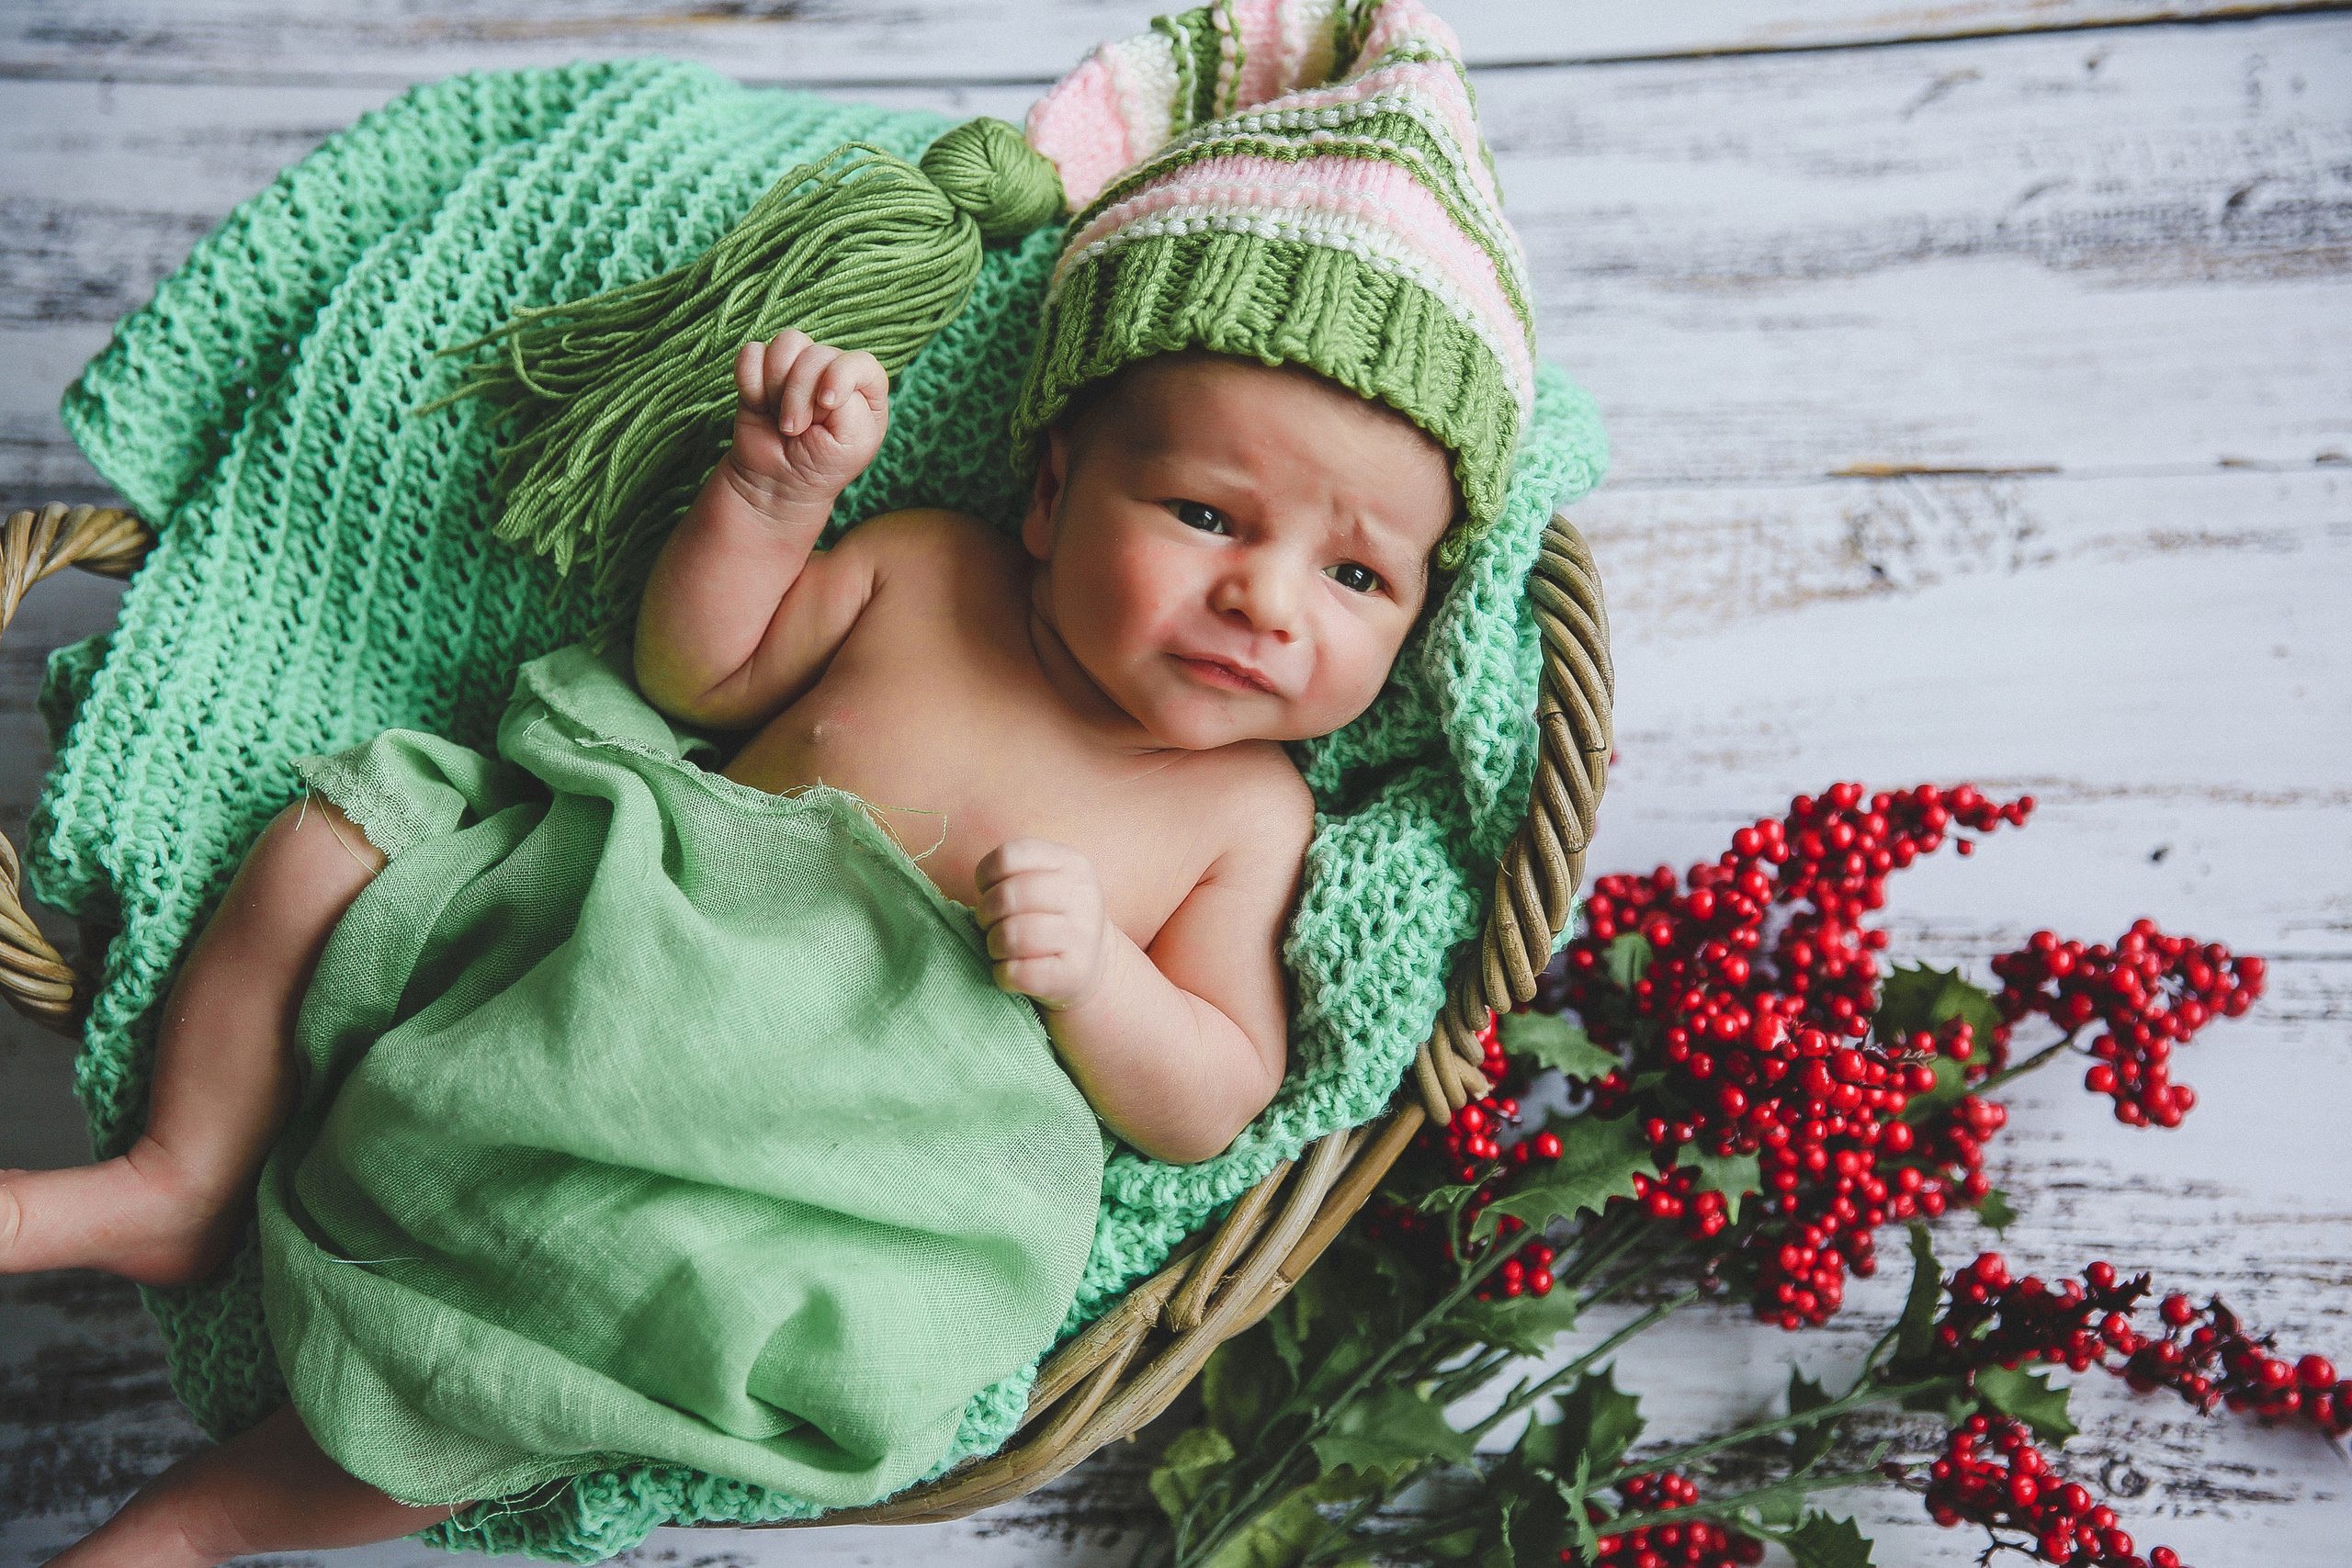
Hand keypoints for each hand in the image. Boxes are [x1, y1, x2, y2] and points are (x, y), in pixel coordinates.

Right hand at [723, 331, 888, 510]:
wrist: (775, 484)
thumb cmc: (822, 466)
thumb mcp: (854, 443)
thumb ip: (852, 404)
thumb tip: (823, 379)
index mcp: (866, 389)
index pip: (860, 362)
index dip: (840, 376)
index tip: (826, 404)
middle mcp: (833, 371)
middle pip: (816, 353)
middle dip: (800, 395)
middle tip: (796, 430)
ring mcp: (797, 367)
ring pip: (786, 343)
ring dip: (777, 385)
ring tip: (780, 417)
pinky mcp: (763, 370)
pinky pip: (751, 353)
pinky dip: (750, 382)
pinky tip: (760, 406)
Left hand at [976, 839, 1112, 1011]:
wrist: (1094, 962)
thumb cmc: (1052, 917)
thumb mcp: (1045, 880)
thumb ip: (1014, 873)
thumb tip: (980, 890)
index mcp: (1070, 862)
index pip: (1009, 856)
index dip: (985, 876)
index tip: (988, 891)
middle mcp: (1081, 895)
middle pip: (1009, 895)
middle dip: (986, 913)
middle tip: (989, 925)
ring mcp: (1082, 936)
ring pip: (1013, 936)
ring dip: (994, 945)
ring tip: (1001, 948)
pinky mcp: (1075, 973)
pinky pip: (1020, 972)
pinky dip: (1004, 974)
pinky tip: (1011, 971)